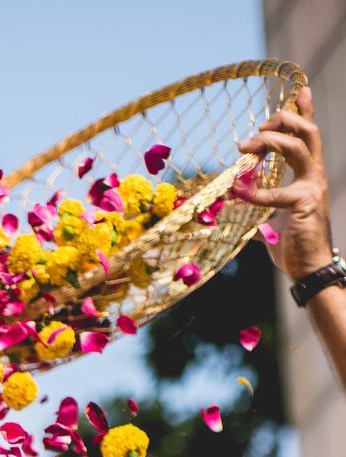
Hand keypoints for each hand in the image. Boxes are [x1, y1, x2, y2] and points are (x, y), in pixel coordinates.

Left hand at [236, 85, 332, 284]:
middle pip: (308, 132)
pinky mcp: (304, 203)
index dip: (306, 111)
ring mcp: (312, 187)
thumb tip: (244, 214)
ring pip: (298, 147)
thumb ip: (262, 214)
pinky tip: (238, 193)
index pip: (309, 136)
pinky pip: (276, 192)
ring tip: (246, 147)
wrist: (309, 269)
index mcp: (309, 175)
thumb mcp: (274, 225)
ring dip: (270, 141)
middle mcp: (315, 175)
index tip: (300, 90)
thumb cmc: (293, 248)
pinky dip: (254, 193)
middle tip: (259, 127)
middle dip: (285, 120)